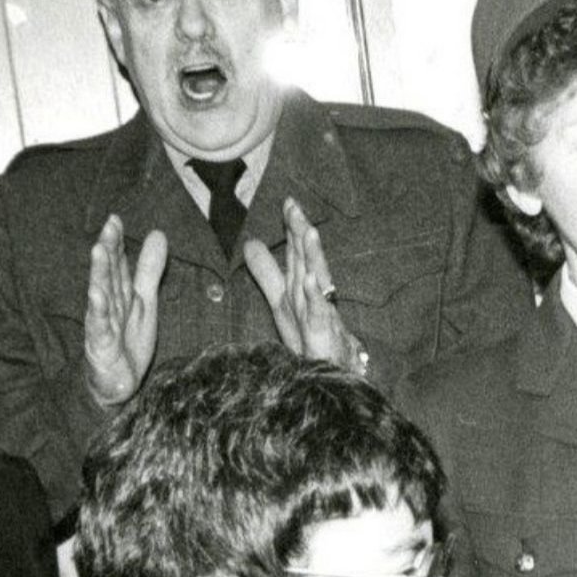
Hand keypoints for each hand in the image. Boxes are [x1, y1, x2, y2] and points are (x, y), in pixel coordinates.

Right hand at [83, 216, 168, 408]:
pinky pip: (100, 325)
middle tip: (109, 226)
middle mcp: (109, 305)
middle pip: (109, 274)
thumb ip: (148, 270)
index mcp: (120, 294)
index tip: (115, 219)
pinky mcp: (101, 344)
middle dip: (108, 250)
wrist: (116, 382)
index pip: (118, 264)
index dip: (116, 242)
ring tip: (98, 251)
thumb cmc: (126, 340)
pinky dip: (98, 310)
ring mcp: (102, 324)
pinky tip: (95, 294)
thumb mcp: (143, 301)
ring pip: (101, 295)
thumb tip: (157, 233)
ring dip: (99, 273)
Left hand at [245, 198, 365, 370]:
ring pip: (317, 280)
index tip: (288, 202)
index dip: (292, 229)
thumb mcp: (281, 301)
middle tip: (295, 206)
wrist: (328, 374)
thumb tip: (249, 243)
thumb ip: (267, 272)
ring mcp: (319, 314)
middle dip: (301, 233)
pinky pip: (318, 313)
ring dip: (314, 256)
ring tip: (309, 231)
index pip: (297, 253)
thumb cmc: (309, 338)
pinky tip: (312, 281)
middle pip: (306, 259)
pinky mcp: (322, 334)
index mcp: (300, 287)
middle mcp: (312, 296)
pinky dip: (316, 296)